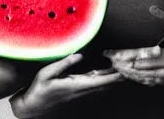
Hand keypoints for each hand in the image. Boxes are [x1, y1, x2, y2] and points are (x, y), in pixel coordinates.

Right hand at [9, 53, 123, 117]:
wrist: (33, 107)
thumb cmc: (39, 90)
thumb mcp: (47, 74)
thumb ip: (64, 64)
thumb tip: (80, 54)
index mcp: (76, 85)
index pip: (101, 80)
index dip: (114, 75)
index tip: (125, 69)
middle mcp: (82, 91)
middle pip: (106, 84)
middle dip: (118, 75)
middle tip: (129, 64)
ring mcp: (81, 94)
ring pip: (102, 86)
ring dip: (113, 78)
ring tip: (122, 67)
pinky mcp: (78, 94)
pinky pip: (96, 87)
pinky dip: (104, 79)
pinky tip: (107, 74)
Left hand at [103, 5, 163, 86]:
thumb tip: (154, 9)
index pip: (141, 57)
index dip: (123, 55)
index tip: (109, 53)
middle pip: (139, 70)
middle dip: (122, 65)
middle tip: (107, 61)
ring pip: (145, 78)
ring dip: (129, 74)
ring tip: (116, 69)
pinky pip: (153, 82)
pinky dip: (141, 80)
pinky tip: (135, 78)